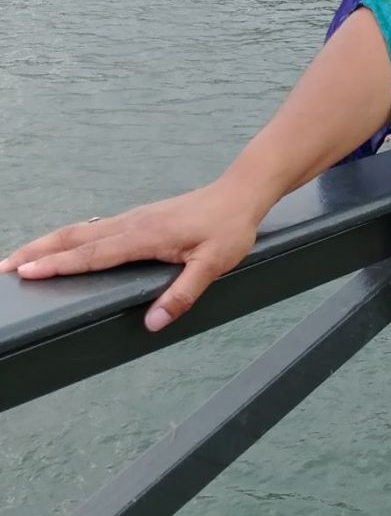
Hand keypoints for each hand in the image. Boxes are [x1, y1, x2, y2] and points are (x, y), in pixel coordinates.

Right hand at [0, 179, 261, 332]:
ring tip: (22, 258)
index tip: (26, 272)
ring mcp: (135, 219)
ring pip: (83, 231)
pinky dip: (71, 238)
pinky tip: (65, 246)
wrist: (241, 192)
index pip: (93, 254)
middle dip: (39, 252)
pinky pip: (97, 229)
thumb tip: (153, 322)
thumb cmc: (230, 227)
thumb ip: (183, 293)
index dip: (59, 265)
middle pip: (76, 238)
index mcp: (144, 236)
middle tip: (5, 267)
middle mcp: (133, 224)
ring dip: (50, 243)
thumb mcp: (214, 264)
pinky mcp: (141, 218)